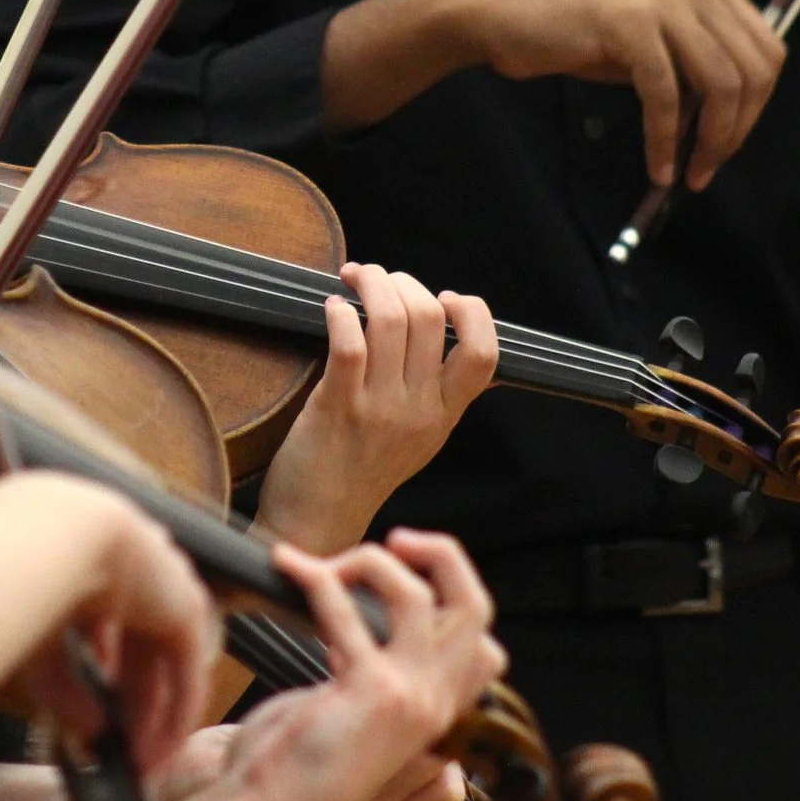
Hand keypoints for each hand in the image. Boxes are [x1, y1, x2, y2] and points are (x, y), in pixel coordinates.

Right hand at [6, 483, 219, 780]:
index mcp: (98, 570)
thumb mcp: (38, 647)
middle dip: (131, 712)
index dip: (103, 682)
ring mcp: (166, 592)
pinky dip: (174, 718)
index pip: (110, 635)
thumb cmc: (24, 580)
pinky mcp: (186, 612)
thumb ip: (64, 691)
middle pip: (142, 660)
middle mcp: (138, 579)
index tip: (94, 723)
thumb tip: (92, 732)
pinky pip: (186, 676)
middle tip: (120, 757)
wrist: (53, 540)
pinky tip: (157, 752)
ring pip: (166, 672)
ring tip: (137, 766)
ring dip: (153, 723)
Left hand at [211, 530, 505, 800]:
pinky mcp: (370, 692)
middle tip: (397, 542)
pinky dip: (315, 578)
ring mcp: (410, 700)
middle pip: (475, 608)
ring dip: (371, 562)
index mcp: (438, 717)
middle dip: (442, 556)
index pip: (486, 648)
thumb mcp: (366, 733)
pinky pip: (346, 610)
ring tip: (332, 566)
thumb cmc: (302, 767)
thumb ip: (396, 695)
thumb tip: (398, 639)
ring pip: (419, 596)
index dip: (452, 599)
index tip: (400, 586)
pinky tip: (289, 568)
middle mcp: (436, 708)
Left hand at [254, 264, 498, 554]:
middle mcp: (419, 411)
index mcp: (443, 415)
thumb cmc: (358, 473)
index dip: (473, 312)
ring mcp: (380, 409)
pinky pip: (349, 342)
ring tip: (354, 279)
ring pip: (391, 319)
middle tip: (378, 278)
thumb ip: (435, 394)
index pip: (484, 354)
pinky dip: (341, 313)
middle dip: (402, 281)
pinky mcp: (338, 407)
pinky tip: (332, 308)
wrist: (316, 522)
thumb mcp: (417, 438)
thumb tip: (444, 333)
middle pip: (430, 318)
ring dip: (371, 284)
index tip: (445, 297)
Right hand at [440, 0, 783, 188]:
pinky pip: (664, 95)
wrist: (499, 10)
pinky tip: (657, 167)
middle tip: (707, 168)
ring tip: (687, 173)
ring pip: (720, 83)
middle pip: (752, 69)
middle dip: (737, 130)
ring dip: (710, 140)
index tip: (725, 145)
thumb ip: (691, 61)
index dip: (756, 107)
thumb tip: (729, 117)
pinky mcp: (629, 22)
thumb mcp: (647, 38)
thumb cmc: (570, 29)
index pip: (766, 50)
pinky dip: (664, 139)